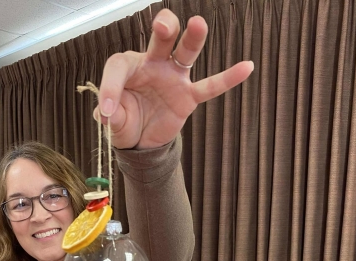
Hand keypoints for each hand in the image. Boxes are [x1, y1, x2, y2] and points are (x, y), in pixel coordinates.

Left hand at [98, 9, 253, 149]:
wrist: (140, 142)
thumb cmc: (125, 122)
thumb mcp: (112, 121)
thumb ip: (111, 115)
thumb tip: (109, 114)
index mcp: (129, 67)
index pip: (119, 65)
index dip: (111, 86)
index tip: (108, 111)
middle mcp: (153, 64)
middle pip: (161, 38)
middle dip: (163, 28)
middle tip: (161, 26)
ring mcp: (174, 77)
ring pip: (185, 52)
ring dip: (192, 39)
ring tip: (198, 24)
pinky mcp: (188, 96)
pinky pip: (210, 86)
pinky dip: (227, 78)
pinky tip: (246, 66)